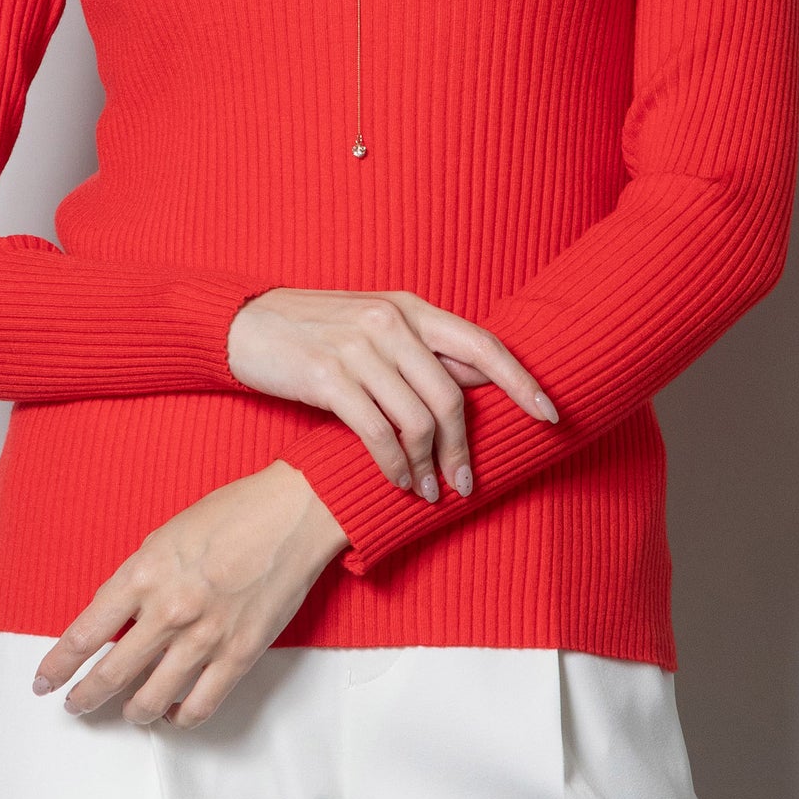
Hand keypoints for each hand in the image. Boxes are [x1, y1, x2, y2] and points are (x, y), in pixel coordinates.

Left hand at [32, 461, 349, 727]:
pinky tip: (175, 712)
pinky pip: (200, 706)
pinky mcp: (239, 654)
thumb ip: (139, 579)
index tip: (45, 680)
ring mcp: (204, 637)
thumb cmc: (232, 513)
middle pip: (110, 674)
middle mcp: (168, 610)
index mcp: (144, 574)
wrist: (292, 514)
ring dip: (132, 713)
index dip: (59, 665)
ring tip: (129, 712)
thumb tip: (117, 619)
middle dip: (85, 697)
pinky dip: (181, 717)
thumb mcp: (166, 536)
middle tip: (75, 705)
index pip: (85, 633)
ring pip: (150, 700)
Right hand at [226, 287, 559, 502]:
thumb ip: (424, 352)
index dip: (521, 381)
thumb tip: (481, 383)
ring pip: (416, 419)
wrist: (248, 323)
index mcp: (410, 307)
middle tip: (466, 484)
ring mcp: (358, 348)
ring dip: (427, 465)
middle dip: (463, 448)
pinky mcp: (328, 377)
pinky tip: (397, 482)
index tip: (550, 415)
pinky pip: (377, 433)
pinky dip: (393, 466)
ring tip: (426, 491)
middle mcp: (390, 322)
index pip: (482, 343)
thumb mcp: (376, 328)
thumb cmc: (318, 330)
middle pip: (450, 395)